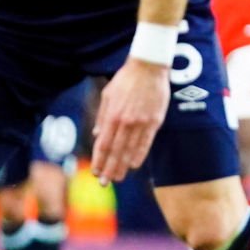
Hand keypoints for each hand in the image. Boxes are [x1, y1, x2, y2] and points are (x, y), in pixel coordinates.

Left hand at [91, 58, 169, 183]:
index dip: (99, 160)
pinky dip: (139, 155)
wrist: (148, 67)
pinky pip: (146, 142)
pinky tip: (134, 165)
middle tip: (105, 183)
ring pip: (130, 150)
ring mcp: (141, 122)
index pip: (103, 144)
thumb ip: (102, 116)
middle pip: (115, 151)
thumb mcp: (108, 95)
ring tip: (117, 178)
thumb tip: (97, 135)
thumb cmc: (126, 79)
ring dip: (122, 166)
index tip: (95, 172)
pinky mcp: (154, 121)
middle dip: (109, 168)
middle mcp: (125, 122)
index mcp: (112, 115)